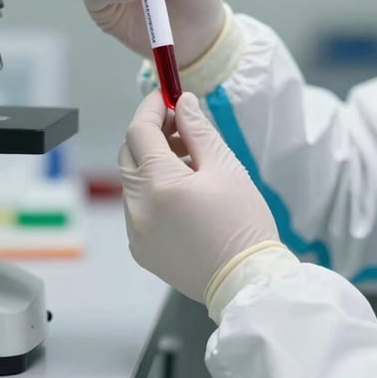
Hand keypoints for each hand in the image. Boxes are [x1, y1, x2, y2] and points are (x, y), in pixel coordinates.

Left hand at [119, 90, 279, 302]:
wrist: (246, 282)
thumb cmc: (242, 224)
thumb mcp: (225, 166)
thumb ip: (197, 130)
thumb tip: (182, 103)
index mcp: (159, 185)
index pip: (140, 131)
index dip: (151, 107)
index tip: (165, 95)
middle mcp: (138, 209)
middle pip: (130, 154)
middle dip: (151, 134)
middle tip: (180, 126)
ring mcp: (136, 232)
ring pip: (133, 181)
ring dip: (153, 162)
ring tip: (190, 161)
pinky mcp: (141, 249)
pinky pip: (138, 206)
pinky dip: (153, 190)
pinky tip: (184, 190)